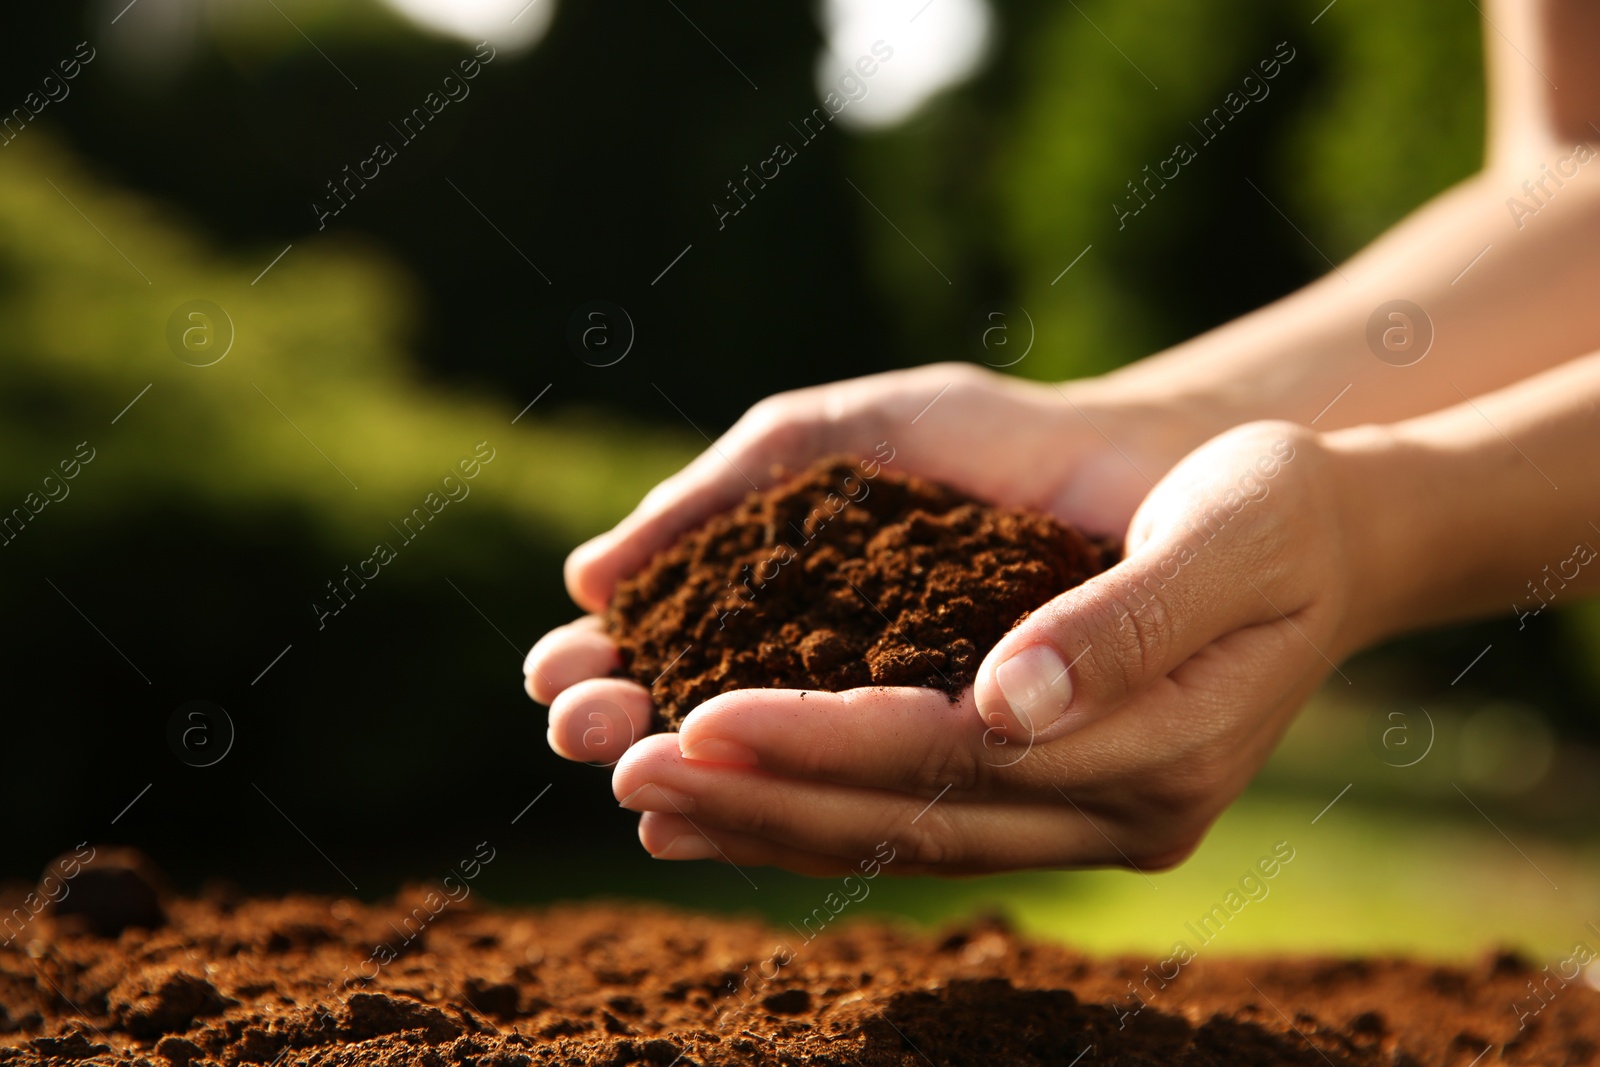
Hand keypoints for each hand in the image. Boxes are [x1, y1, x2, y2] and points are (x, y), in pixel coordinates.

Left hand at [523, 363, 1247, 869]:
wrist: (1323, 535)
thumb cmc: (1277, 507)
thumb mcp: (1232, 532)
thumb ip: (1129, 619)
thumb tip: (1006, 701)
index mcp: (1161, 754)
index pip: (957, 761)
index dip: (825, 745)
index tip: (698, 719)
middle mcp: (1117, 814)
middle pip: (909, 817)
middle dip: (761, 794)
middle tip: (620, 761)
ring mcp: (1086, 819)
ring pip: (899, 834)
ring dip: (766, 816)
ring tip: (638, 789)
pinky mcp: (1053, 797)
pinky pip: (916, 815)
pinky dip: (815, 806)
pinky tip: (726, 797)